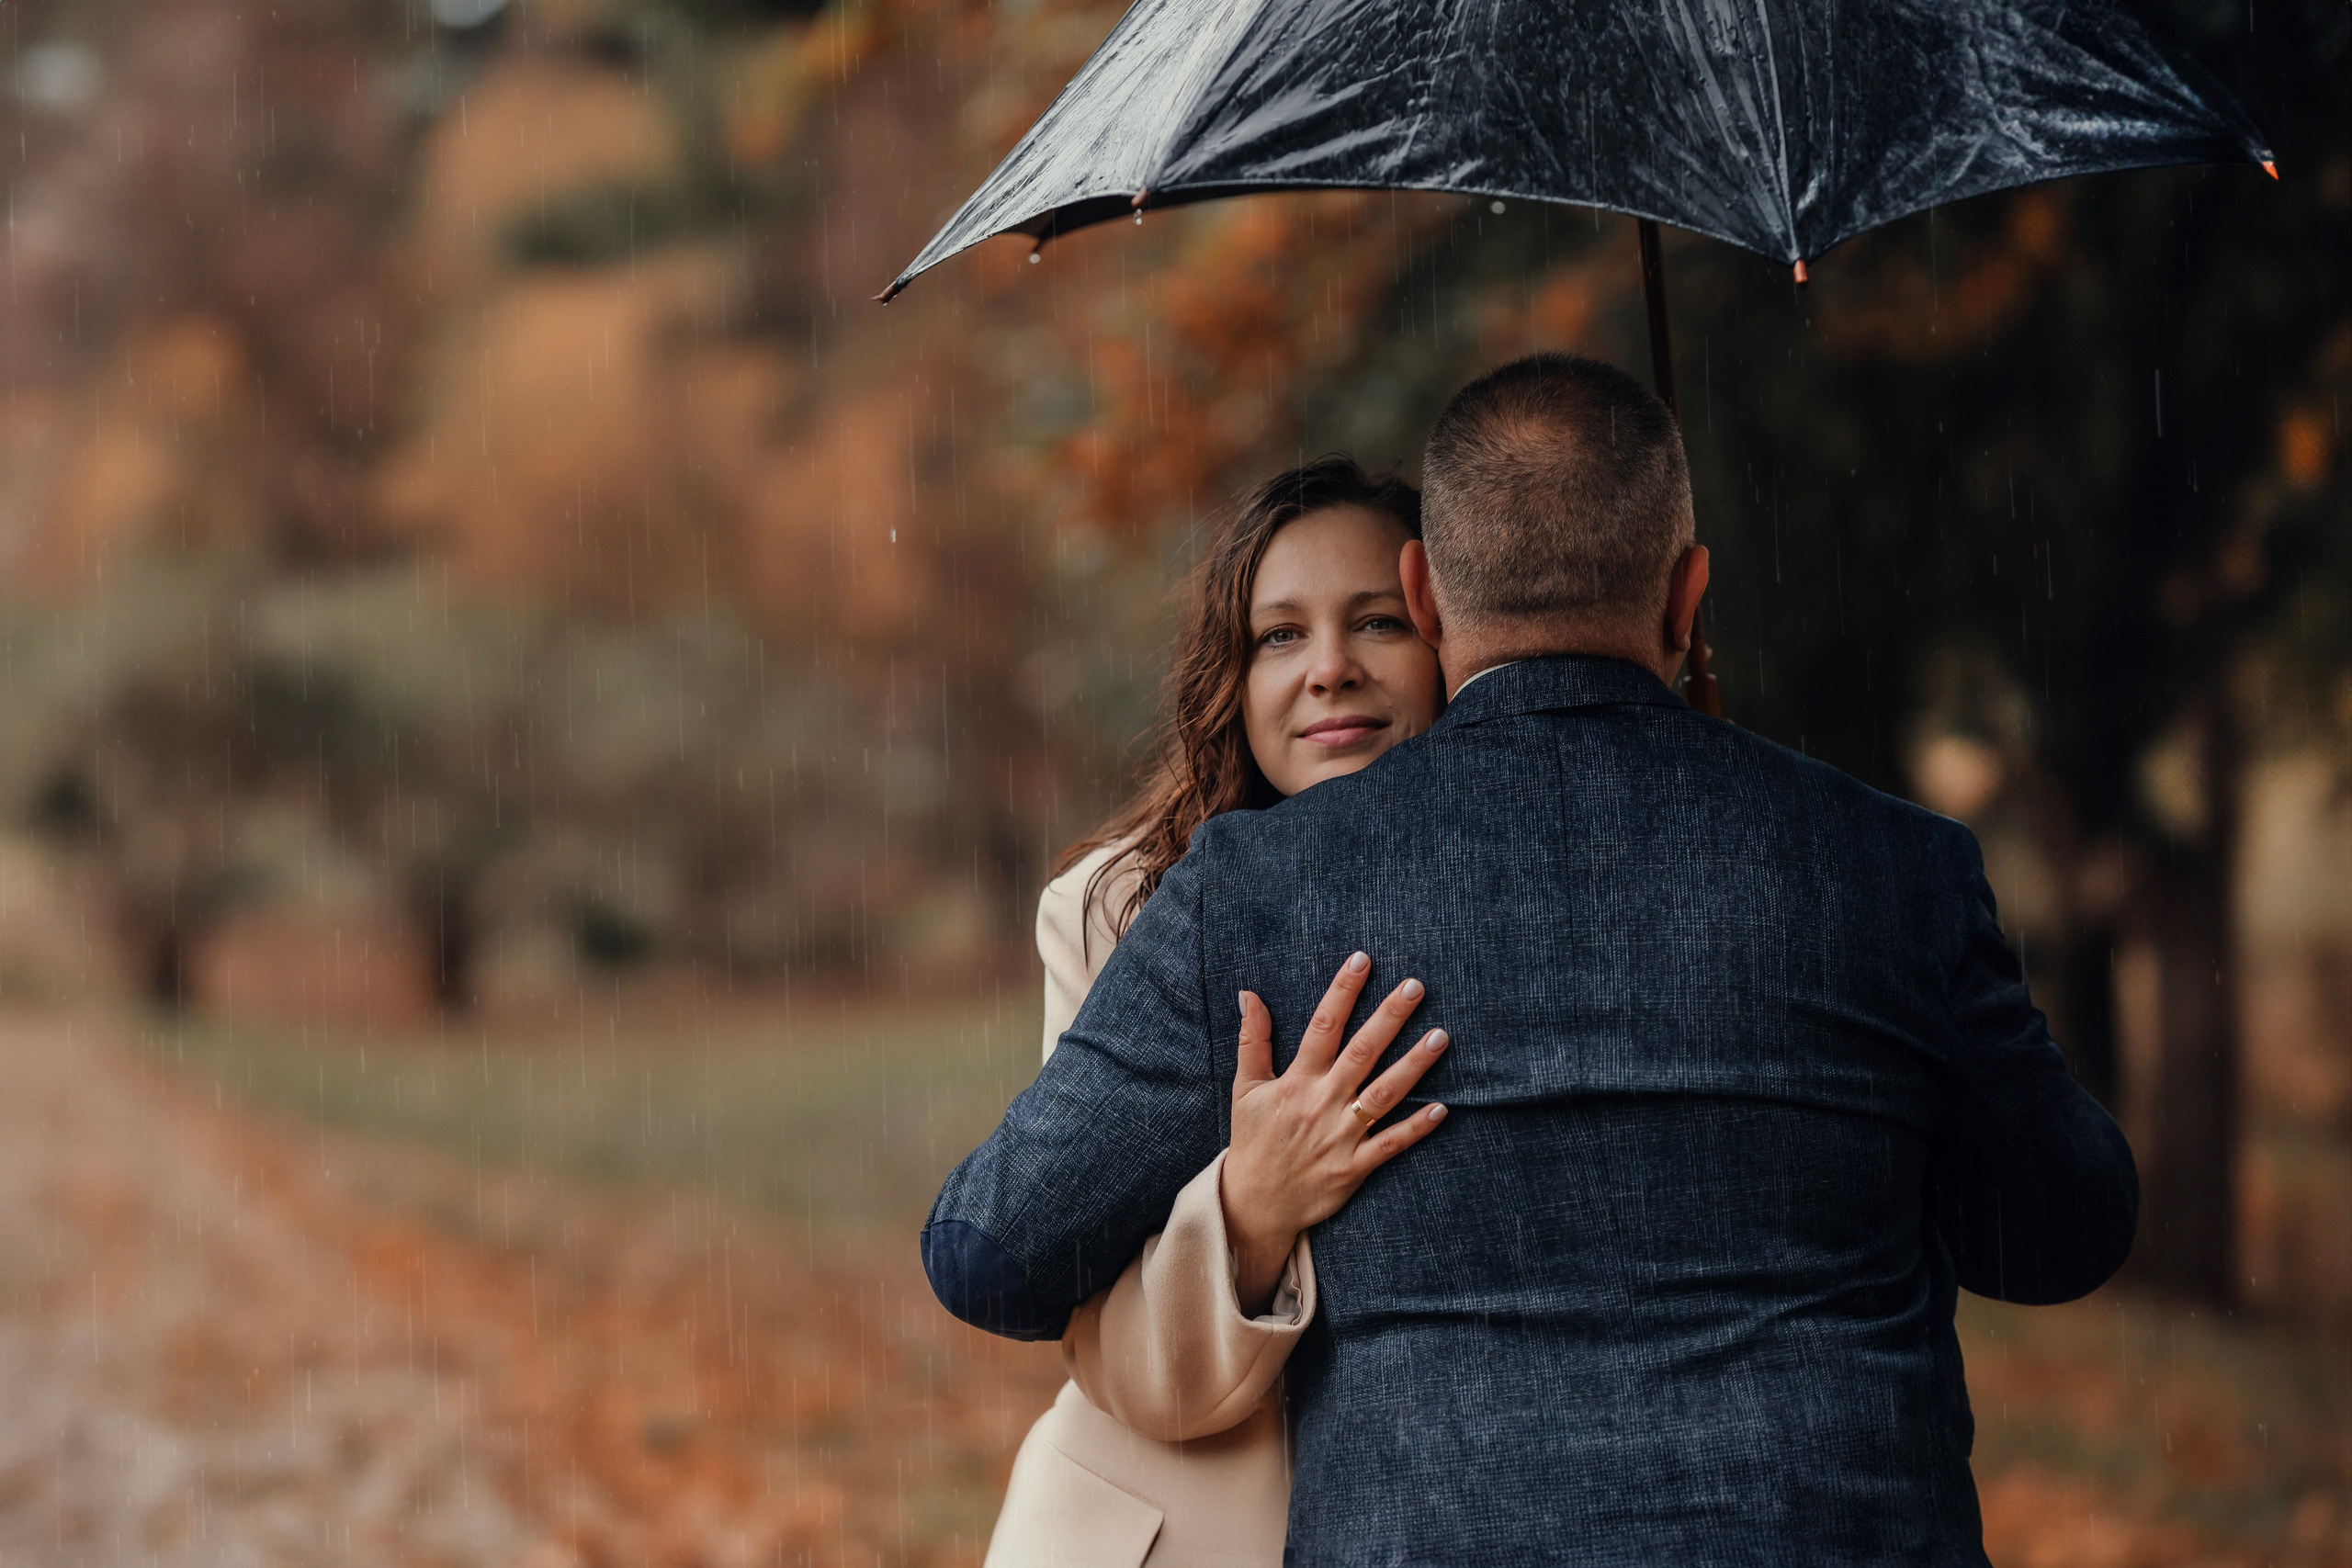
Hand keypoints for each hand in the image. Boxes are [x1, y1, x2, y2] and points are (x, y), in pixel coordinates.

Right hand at [1220, 951, 1450, 1313]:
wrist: (1255, 1204)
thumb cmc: (1253, 1141)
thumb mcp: (1246, 1088)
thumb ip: (1252, 1040)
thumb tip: (1249, 994)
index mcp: (1296, 1081)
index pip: (1322, 1027)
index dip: (1342, 991)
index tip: (1362, 960)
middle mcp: (1321, 1103)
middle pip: (1360, 1053)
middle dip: (1389, 1018)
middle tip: (1415, 986)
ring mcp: (1340, 1136)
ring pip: (1382, 1095)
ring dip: (1412, 1066)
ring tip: (1440, 1036)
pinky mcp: (1354, 1167)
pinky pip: (1390, 1144)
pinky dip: (1416, 1128)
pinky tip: (1442, 1108)